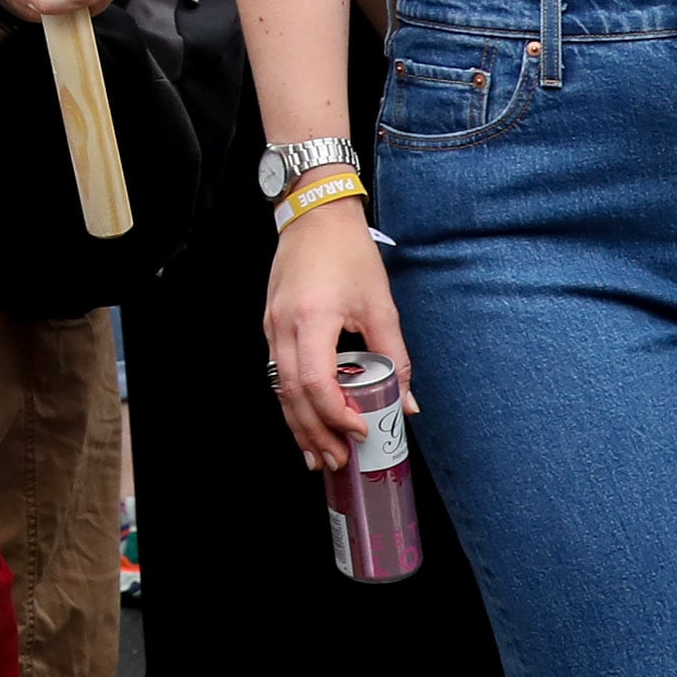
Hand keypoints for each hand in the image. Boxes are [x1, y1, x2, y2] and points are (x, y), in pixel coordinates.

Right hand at [263, 197, 404, 468]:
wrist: (314, 216)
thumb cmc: (348, 253)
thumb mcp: (381, 304)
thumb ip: (395, 356)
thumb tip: (405, 403)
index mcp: (313, 318)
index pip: (315, 381)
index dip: (336, 413)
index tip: (359, 430)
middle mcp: (283, 326)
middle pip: (291, 394)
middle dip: (314, 433)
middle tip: (336, 460)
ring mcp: (271, 327)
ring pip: (279, 389)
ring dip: (298, 425)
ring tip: (318, 455)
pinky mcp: (270, 326)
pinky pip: (277, 374)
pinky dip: (291, 403)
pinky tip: (305, 421)